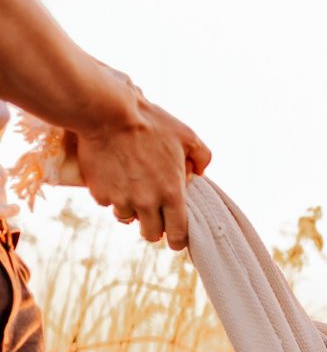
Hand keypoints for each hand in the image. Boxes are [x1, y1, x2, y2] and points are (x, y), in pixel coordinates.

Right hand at [72, 79, 211, 250]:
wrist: (107, 112)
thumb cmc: (151, 122)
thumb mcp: (186, 135)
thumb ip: (201, 156)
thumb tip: (200, 172)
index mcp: (171, 194)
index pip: (177, 236)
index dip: (177, 239)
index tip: (175, 235)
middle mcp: (147, 203)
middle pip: (151, 235)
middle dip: (154, 226)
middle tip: (153, 212)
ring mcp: (121, 200)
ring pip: (127, 220)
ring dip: (131, 209)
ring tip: (132, 188)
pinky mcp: (100, 193)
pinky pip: (108, 203)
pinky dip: (111, 194)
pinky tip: (114, 175)